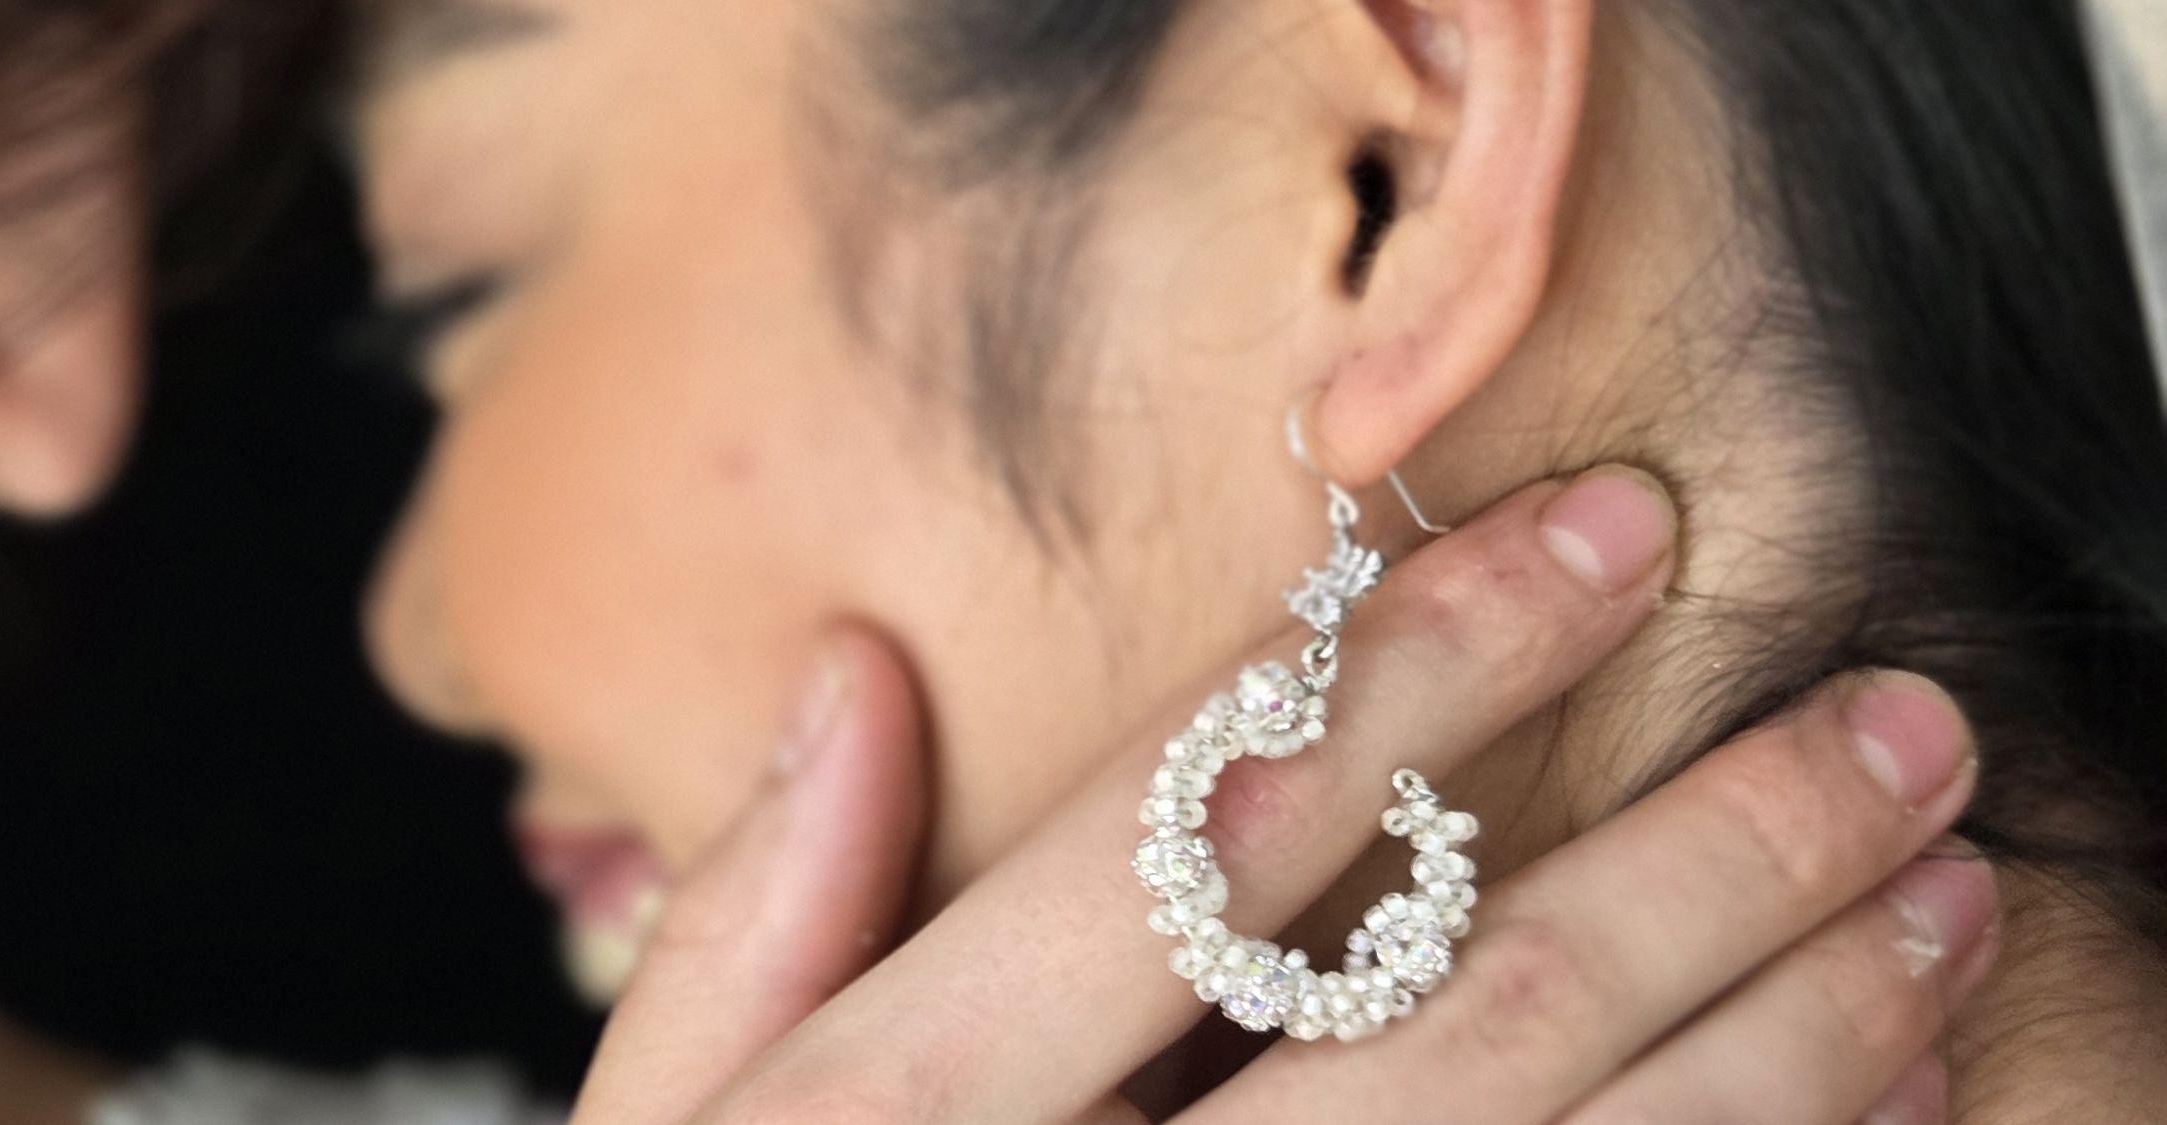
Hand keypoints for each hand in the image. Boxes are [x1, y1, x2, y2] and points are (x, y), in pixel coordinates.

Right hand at [574, 468, 1992, 1123]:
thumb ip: (745, 930)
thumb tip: (852, 679)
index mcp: (894, 1123)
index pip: (1190, 836)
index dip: (1413, 664)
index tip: (1604, 533)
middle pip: (1449, 1015)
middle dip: (1704, 853)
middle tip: (1894, 724)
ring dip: (1786, 1037)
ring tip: (1941, 904)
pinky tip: (1866, 1115)